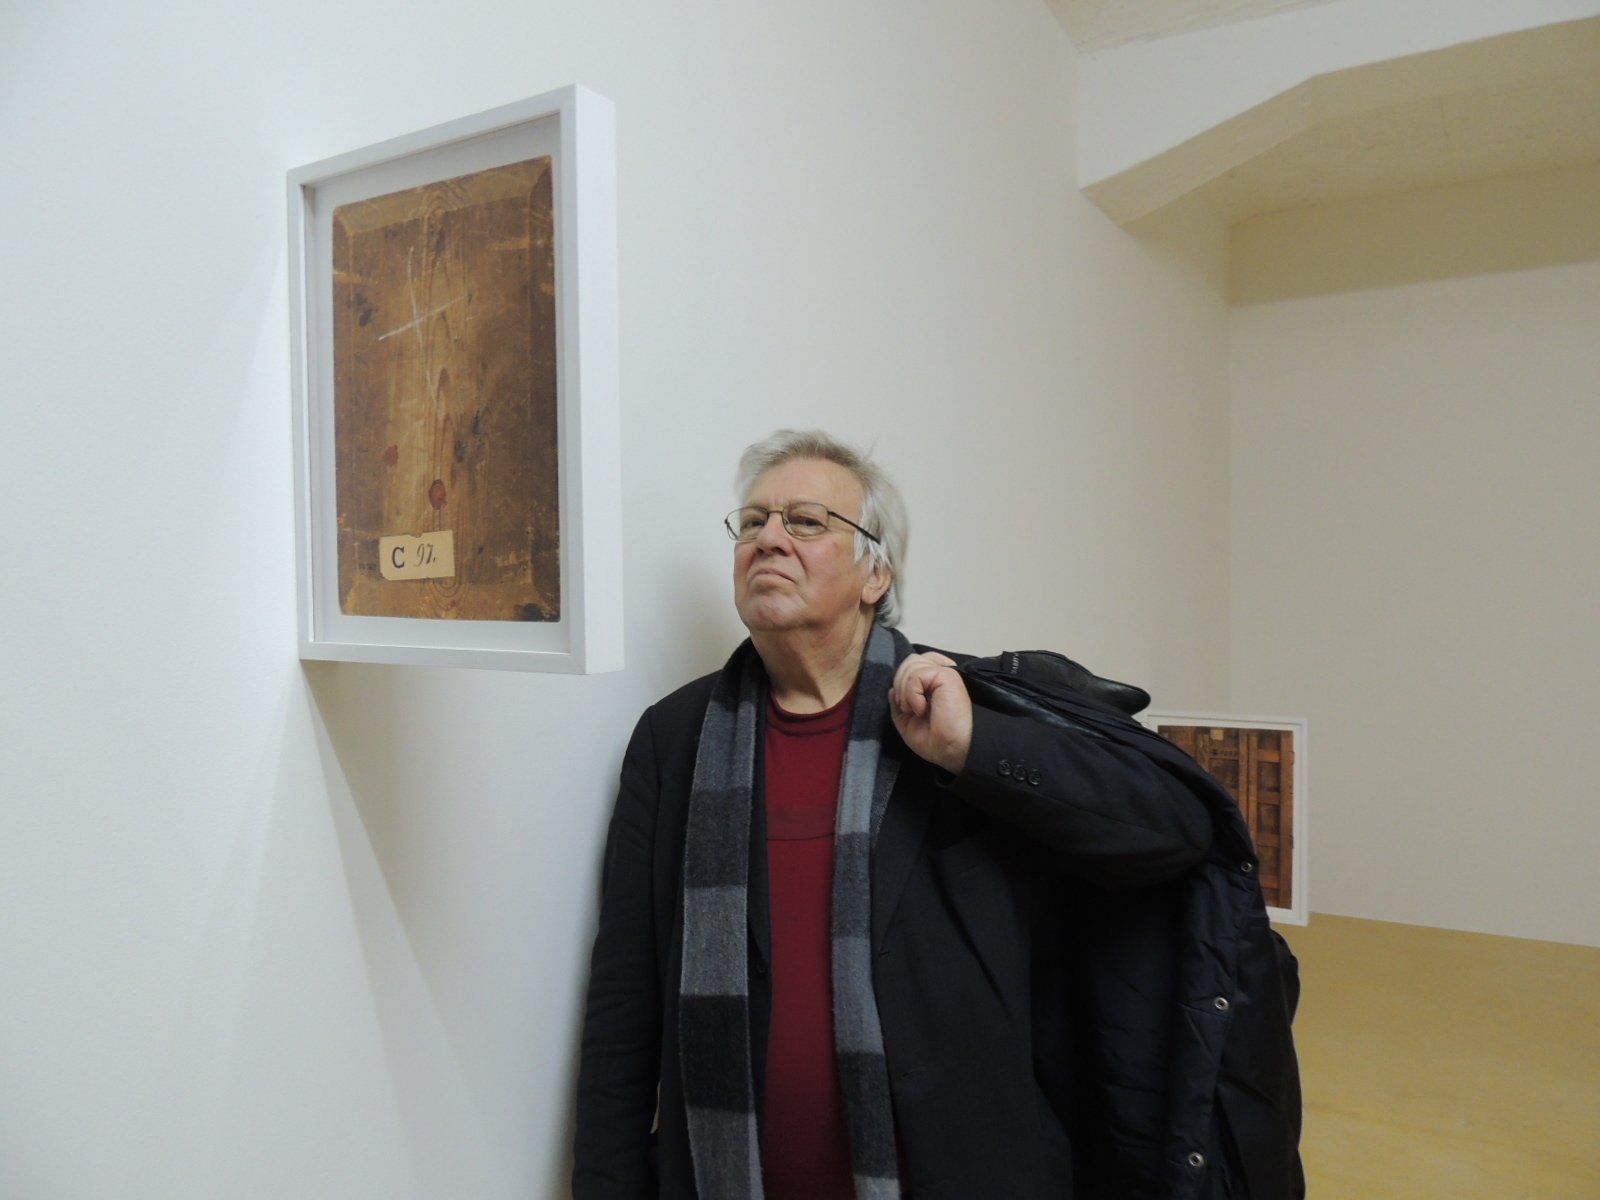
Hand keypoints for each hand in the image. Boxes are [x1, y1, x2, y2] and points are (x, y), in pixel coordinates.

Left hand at [888, 652, 971, 775]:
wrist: (949, 751)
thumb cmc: (933, 741)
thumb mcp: (906, 721)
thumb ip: (899, 702)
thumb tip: (891, 688)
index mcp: (933, 684)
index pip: (914, 663)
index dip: (904, 679)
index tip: (907, 704)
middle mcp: (941, 676)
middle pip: (911, 660)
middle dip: (900, 683)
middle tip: (908, 708)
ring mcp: (945, 674)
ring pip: (911, 663)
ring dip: (904, 690)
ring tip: (915, 710)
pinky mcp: (947, 676)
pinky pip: (916, 675)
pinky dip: (912, 694)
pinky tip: (921, 709)